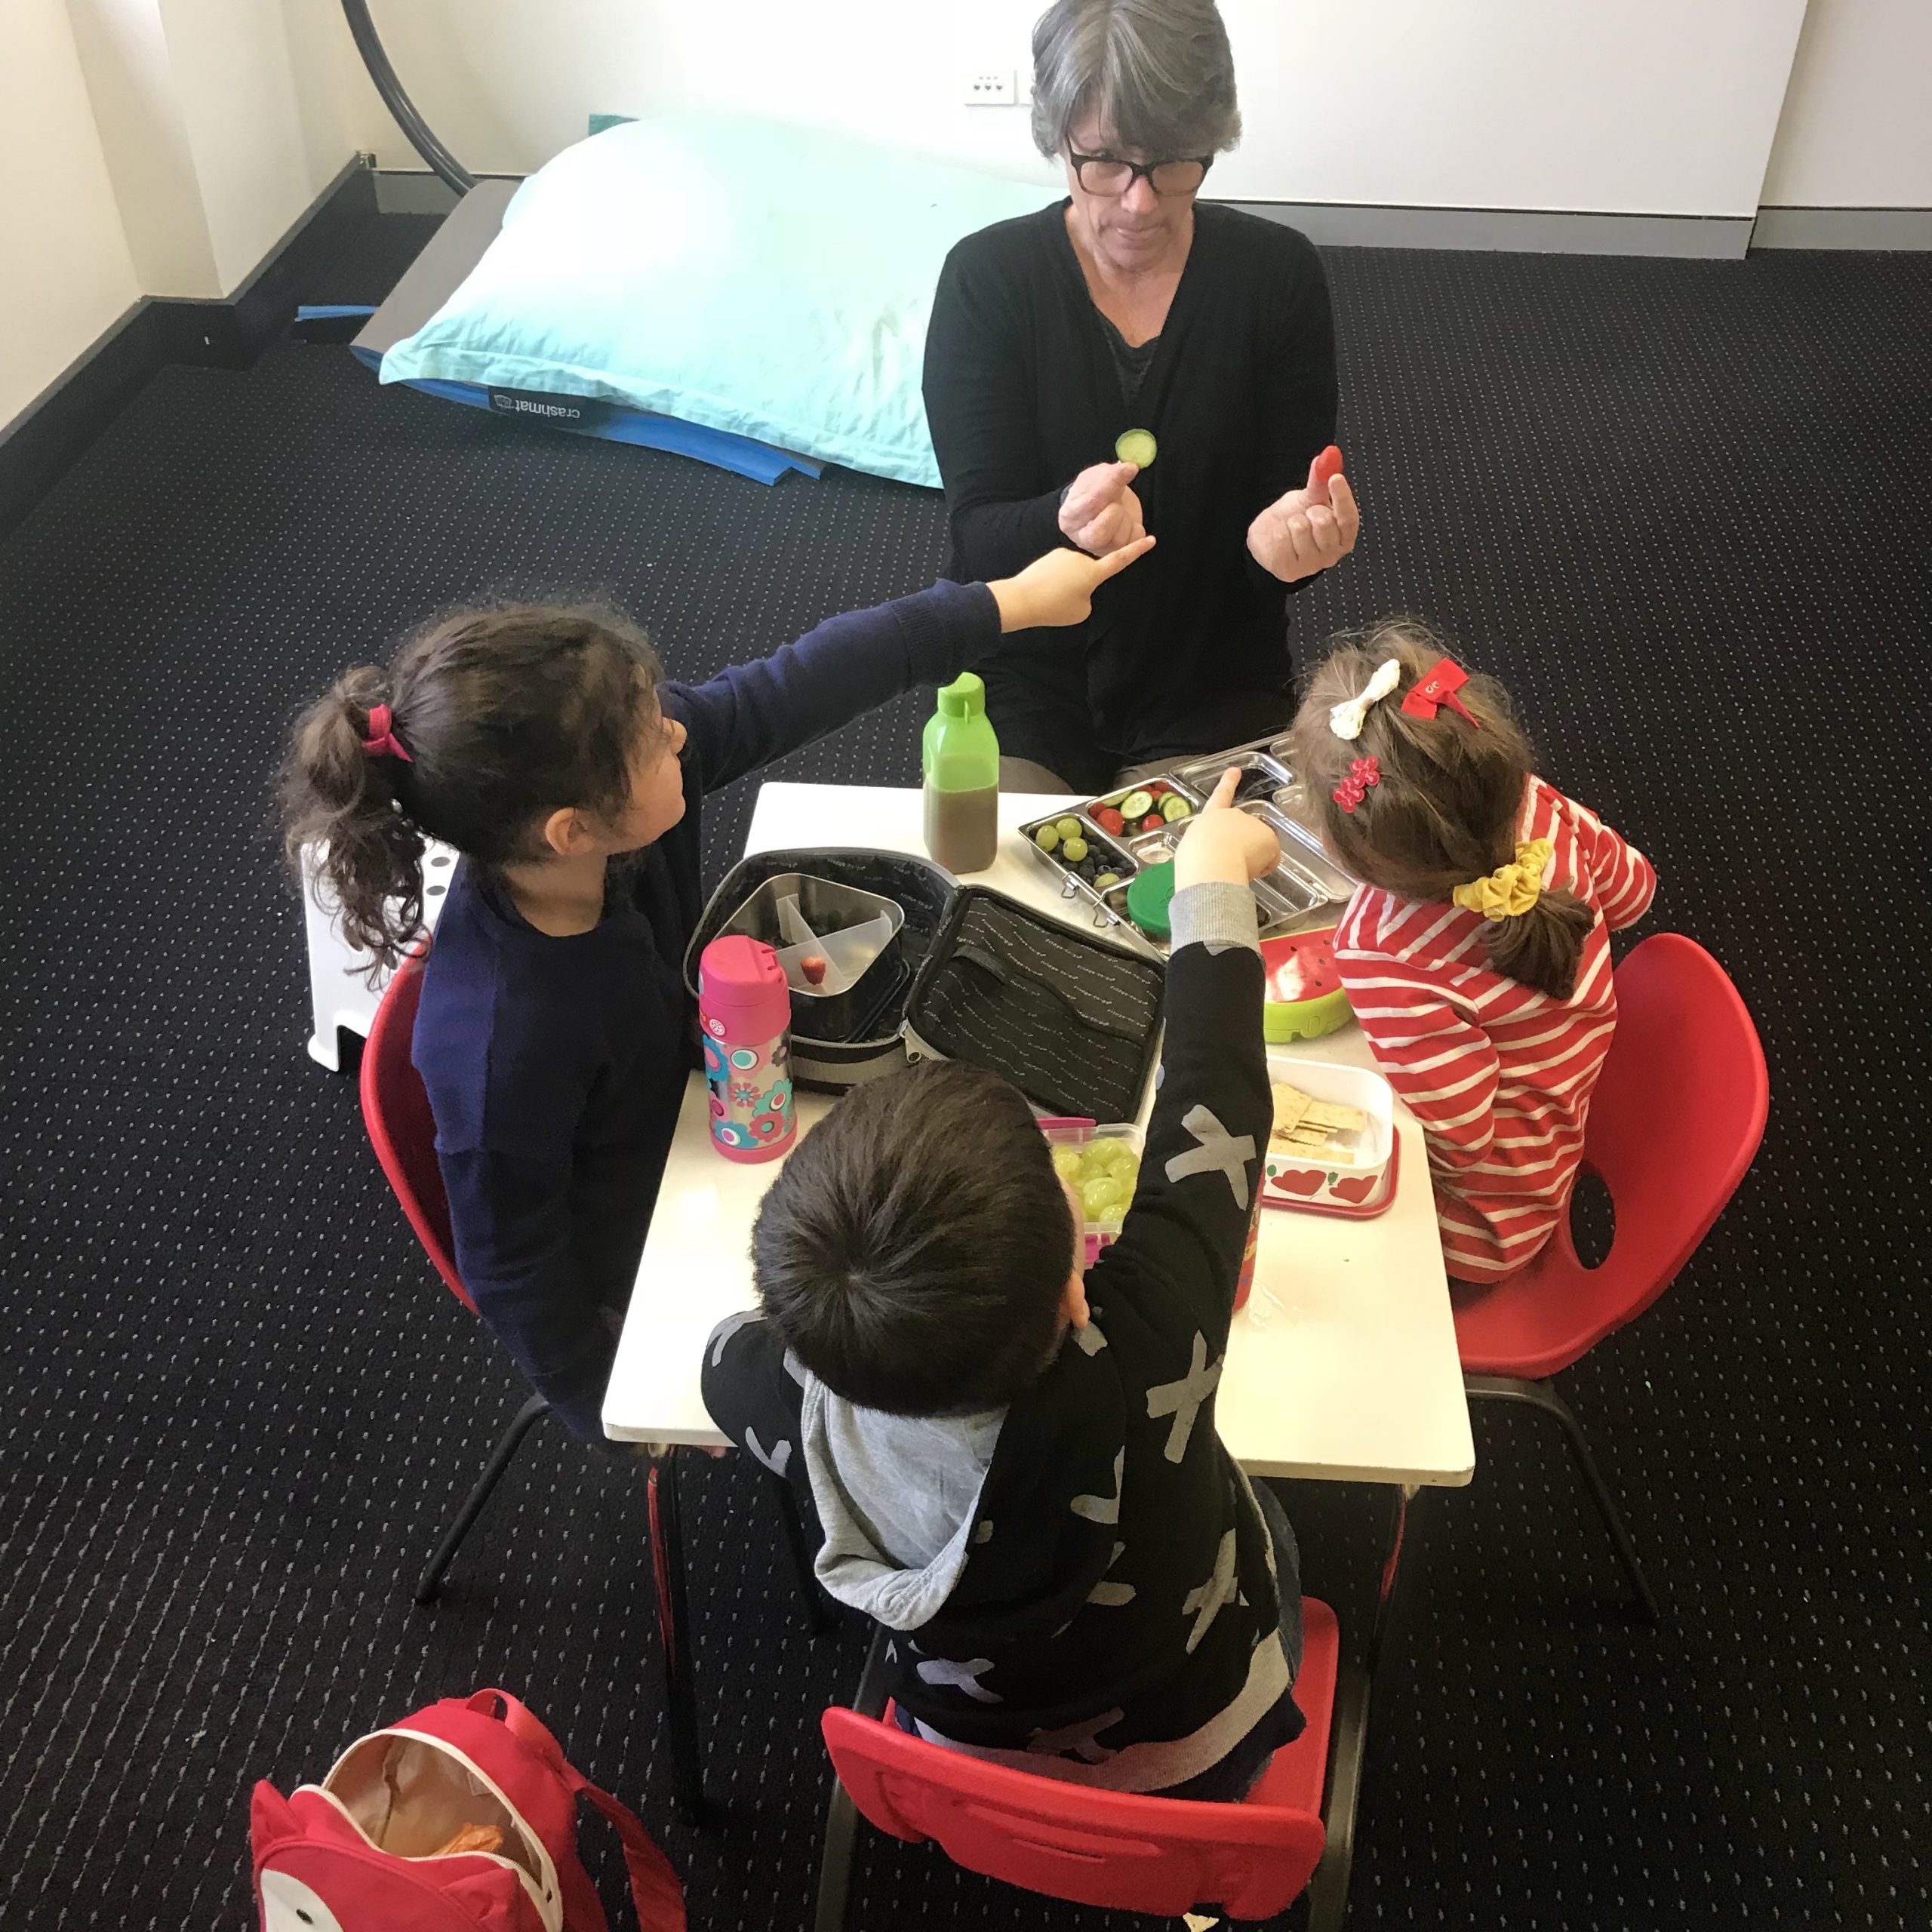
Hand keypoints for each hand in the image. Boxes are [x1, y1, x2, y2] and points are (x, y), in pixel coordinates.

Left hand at [990, 534, 1155, 631]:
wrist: (1020, 598)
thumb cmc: (1053, 607)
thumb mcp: (1081, 611)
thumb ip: (1088, 596)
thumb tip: (1080, 585)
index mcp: (1092, 572)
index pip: (1120, 560)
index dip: (1137, 551)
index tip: (1151, 538)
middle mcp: (1080, 558)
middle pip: (1090, 573)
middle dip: (1083, 586)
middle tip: (1066, 602)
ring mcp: (1064, 555)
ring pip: (1074, 573)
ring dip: (1067, 584)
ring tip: (1052, 597)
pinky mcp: (1050, 556)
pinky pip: (1060, 571)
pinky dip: (1056, 581)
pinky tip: (1044, 590)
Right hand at [1058, 460, 1145, 554]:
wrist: (1098, 511)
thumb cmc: (1093, 494)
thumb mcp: (1095, 477)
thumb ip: (1109, 473)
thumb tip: (1130, 468)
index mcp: (1070, 515)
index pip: (1092, 502)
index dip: (1112, 485)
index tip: (1130, 469)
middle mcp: (1081, 537)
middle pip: (1103, 528)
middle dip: (1115, 509)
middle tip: (1114, 501)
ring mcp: (1099, 549)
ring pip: (1120, 537)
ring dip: (1126, 518)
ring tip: (1118, 512)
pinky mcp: (1117, 553)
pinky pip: (1135, 539)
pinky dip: (1136, 527)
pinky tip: (1126, 522)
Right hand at [1174, 767, 1280, 889]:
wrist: (1212, 863)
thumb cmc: (1196, 859)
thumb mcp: (1192, 848)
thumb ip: (1206, 846)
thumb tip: (1216, 858)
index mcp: (1212, 816)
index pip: (1221, 795)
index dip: (1228, 782)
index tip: (1234, 770)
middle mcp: (1234, 815)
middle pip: (1242, 831)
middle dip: (1240, 846)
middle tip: (1228, 863)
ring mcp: (1254, 825)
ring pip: (1256, 848)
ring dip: (1250, 860)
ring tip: (1234, 868)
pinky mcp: (1270, 839)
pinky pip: (1270, 860)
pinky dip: (1264, 868)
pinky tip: (1250, 872)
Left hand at [1246, 453, 1359, 583]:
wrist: (1268, 539)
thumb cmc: (1294, 519)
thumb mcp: (1309, 498)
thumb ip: (1320, 481)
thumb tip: (1328, 456)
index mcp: (1343, 536)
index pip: (1349, 518)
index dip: (1342, 497)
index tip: (1335, 477)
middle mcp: (1332, 554)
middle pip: (1325, 522)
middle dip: (1311, 511)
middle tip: (1305, 514)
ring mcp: (1311, 565)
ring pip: (1301, 529)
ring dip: (1291, 522)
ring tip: (1291, 527)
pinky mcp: (1289, 571)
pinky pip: (1282, 540)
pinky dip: (1277, 532)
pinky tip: (1279, 537)